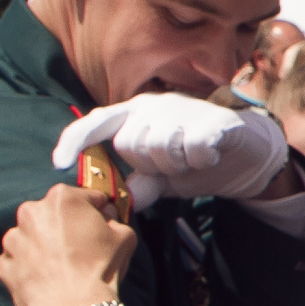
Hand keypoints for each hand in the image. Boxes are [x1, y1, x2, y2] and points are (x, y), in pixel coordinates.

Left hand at [0, 186, 138, 305]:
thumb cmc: (100, 268)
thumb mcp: (125, 236)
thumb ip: (114, 220)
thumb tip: (107, 220)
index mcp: (62, 198)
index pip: (85, 197)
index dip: (97, 210)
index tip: (102, 222)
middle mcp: (31, 212)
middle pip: (52, 214)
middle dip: (64, 226)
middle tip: (80, 246)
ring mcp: (13, 239)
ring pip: (31, 236)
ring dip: (43, 245)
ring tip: (61, 265)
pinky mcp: (4, 264)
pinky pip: (18, 260)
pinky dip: (29, 266)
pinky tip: (46, 278)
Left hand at [53, 93, 291, 206]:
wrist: (246, 156)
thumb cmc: (196, 162)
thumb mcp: (161, 177)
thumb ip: (136, 184)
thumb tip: (105, 202)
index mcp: (135, 113)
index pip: (95, 123)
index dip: (73, 142)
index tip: (58, 165)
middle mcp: (154, 103)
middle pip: (130, 144)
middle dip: (150, 165)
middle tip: (173, 163)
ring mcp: (183, 108)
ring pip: (161, 148)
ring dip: (178, 165)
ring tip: (192, 159)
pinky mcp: (212, 119)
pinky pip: (192, 148)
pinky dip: (200, 161)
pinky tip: (210, 156)